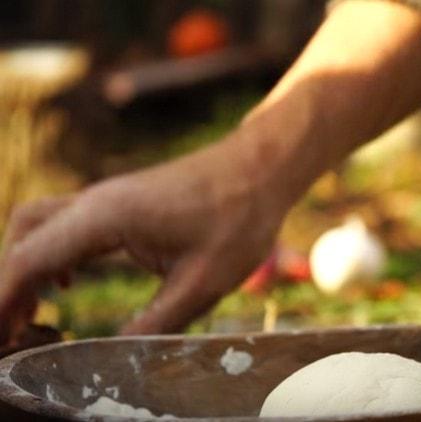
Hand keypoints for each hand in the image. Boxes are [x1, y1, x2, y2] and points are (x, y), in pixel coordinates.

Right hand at [0, 0, 420, 342]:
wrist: (263, 168)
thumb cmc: (240, 218)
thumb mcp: (201, 283)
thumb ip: (154, 322)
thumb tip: (115, 353)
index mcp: (106, 218)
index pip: (28, 261)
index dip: (4, 303)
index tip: (2, 340)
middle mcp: (97, 201)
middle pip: (22, 238)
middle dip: (10, 285)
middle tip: (16, 330)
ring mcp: (109, 196)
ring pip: (40, 225)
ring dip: (29, 265)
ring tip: (36, 311)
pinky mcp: (124, 200)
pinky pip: (68, 221)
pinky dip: (55, 251)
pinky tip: (73, 279)